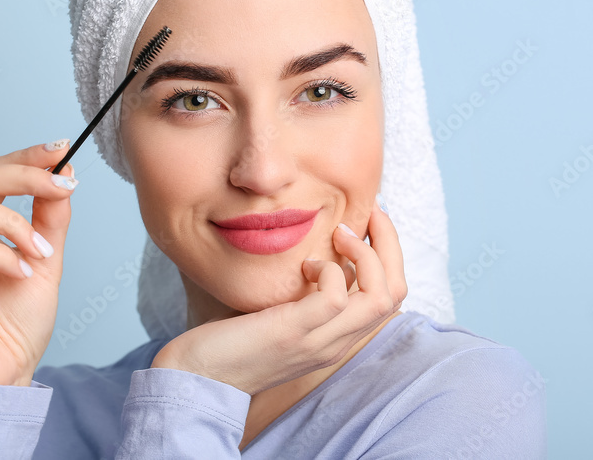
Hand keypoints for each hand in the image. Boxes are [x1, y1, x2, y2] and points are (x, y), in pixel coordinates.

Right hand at [0, 141, 78, 386]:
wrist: (8, 371)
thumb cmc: (18, 320)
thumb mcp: (47, 258)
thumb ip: (51, 218)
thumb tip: (62, 172)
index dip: (24, 156)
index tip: (60, 147)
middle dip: (23, 175)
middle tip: (61, 186)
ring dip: (14, 223)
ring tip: (41, 252)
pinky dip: (0, 255)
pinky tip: (21, 272)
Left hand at [150, 196, 406, 394]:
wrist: (197, 377)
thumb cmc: (232, 340)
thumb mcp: (285, 315)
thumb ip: (310, 294)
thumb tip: (327, 256)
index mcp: (339, 338)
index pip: (392, 297)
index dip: (391, 253)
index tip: (371, 221)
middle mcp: (337, 343)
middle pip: (395, 293)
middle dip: (390, 244)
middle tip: (370, 214)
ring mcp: (318, 341)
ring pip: (379, 297)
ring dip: (365, 254)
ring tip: (340, 233)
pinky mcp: (294, 334)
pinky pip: (336, 297)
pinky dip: (328, 269)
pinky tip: (305, 263)